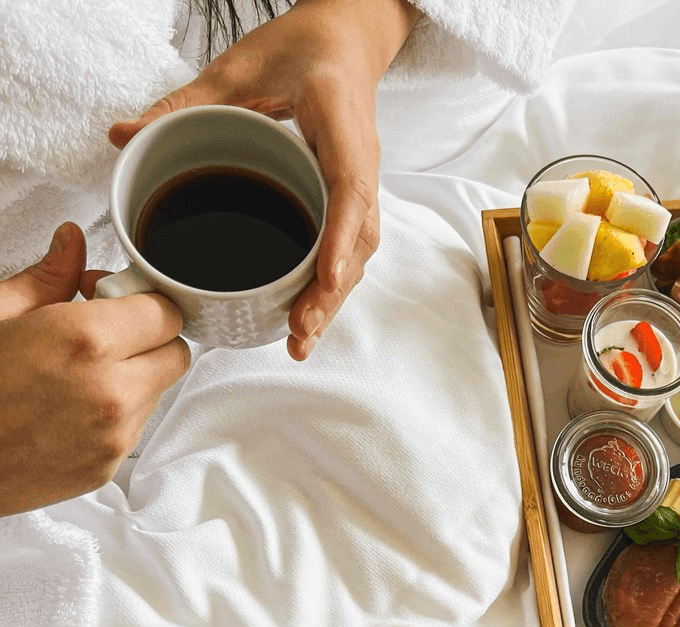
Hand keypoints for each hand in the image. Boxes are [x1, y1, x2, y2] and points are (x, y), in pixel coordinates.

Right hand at [0, 223, 189, 517]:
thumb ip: (47, 276)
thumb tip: (71, 241)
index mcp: (83, 341)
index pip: (164, 313)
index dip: (143, 301)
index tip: (117, 300)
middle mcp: (109, 391)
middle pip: (175, 354)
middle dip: (149, 338)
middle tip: (107, 333)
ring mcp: (112, 436)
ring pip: (158, 392)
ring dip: (134, 376)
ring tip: (79, 373)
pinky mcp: (107, 467)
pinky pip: (135, 428)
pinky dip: (116, 412)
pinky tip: (71, 405)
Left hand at [110, 0, 418, 360]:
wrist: (343, 39)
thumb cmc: (300, 47)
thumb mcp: (239, 66)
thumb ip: (185, 103)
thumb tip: (124, 136)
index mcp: (339, 123)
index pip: (350, 186)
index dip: (339, 235)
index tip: (325, 276)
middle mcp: (360, 161)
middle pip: (358, 238)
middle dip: (331, 290)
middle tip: (299, 330)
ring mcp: (360, 184)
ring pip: (355, 252)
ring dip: (331, 299)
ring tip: (299, 339)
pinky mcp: (350, 199)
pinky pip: (346, 248)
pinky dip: (328, 285)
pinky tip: (304, 317)